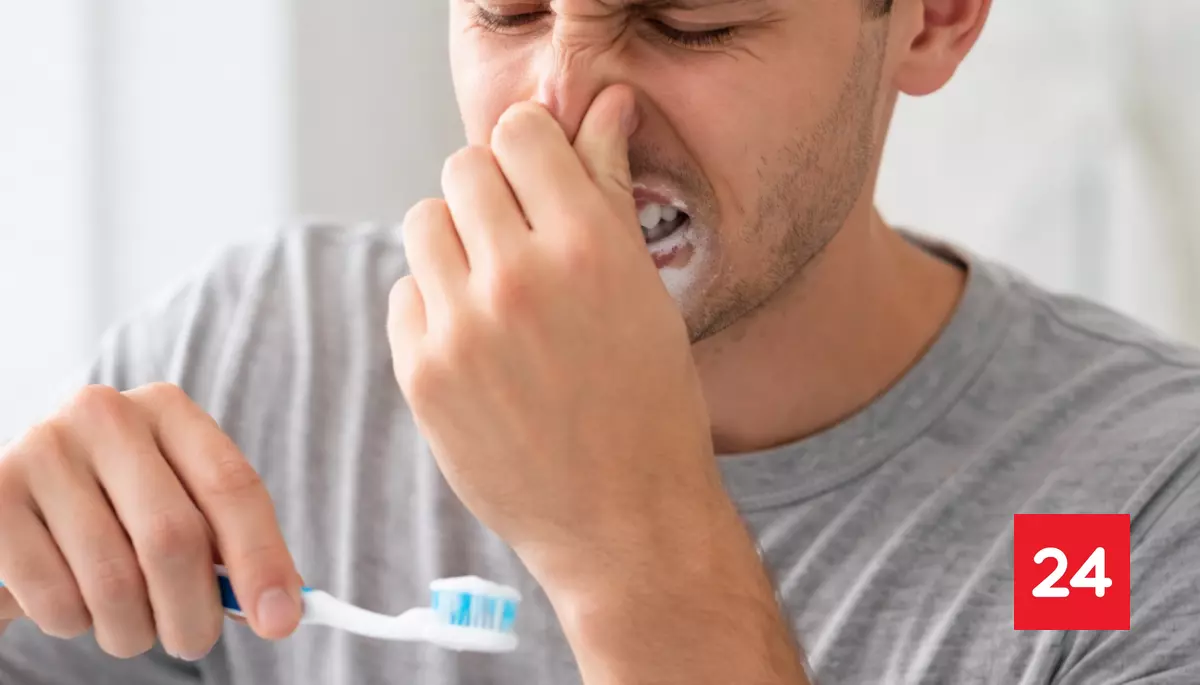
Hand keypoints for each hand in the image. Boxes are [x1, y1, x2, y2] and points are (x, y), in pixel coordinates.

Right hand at [0, 384, 303, 659]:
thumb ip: (228, 547)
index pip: (231, 485)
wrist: (23, 505)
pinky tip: (75, 604)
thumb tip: (281, 610)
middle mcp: (105, 415)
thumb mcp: (179, 504)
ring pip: (113, 581)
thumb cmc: (120, 508)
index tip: (282, 621)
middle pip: (173, 537)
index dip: (262, 558)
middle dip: (194, 611)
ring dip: (132, 629)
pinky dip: (76, 625)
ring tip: (130, 626)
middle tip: (194, 643)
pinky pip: (55, 598)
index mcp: (168, 410)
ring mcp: (42, 452)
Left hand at [388, 85, 740, 591]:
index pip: (519, 132)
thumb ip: (609, 188)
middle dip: (490, 192)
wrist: (623, 519)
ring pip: (423, 223)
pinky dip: (435, 304)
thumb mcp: (645, 289)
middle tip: (519, 239)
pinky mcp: (422, 374)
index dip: (529, 150)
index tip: (537, 178)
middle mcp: (519, 279)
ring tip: (496, 291)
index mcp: (589, 246)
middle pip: (461, 168)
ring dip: (456, 242)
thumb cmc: (649, 404)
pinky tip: (478, 341)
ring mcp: (461, 328)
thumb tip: (605, 106)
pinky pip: (405, 294)